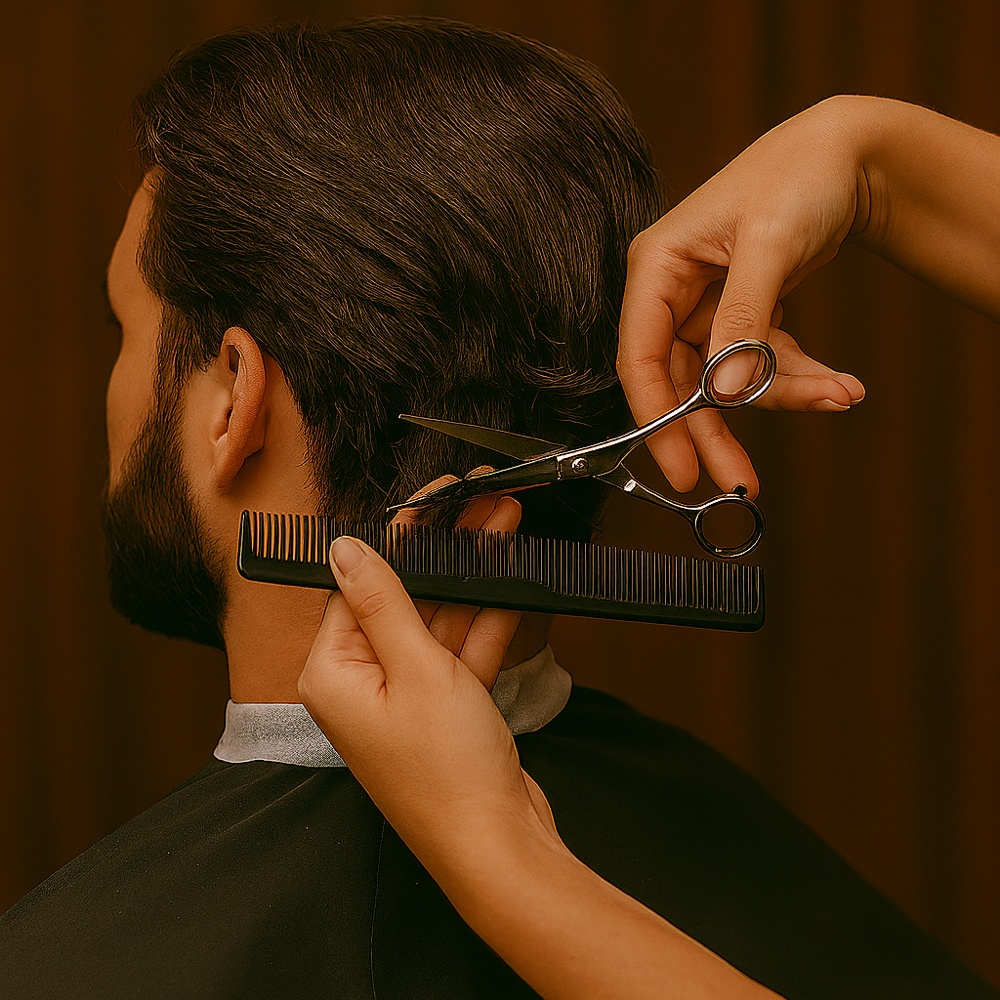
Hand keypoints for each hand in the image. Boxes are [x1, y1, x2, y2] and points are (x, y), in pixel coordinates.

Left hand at [297, 487, 558, 864]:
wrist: (498, 844)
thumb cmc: (445, 772)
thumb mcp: (415, 669)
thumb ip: (383, 601)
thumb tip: (345, 547)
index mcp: (334, 672)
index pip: (359, 584)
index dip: (400, 537)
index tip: (434, 499)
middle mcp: (364, 681)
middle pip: (404, 595)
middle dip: (448, 550)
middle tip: (482, 503)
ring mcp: (407, 695)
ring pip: (440, 618)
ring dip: (475, 575)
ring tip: (504, 522)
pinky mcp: (444, 707)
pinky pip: (461, 649)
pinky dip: (487, 619)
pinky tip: (511, 578)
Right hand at [618, 96, 867, 495]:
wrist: (850, 154)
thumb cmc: (799, 176)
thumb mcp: (769, 245)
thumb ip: (742, 320)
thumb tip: (724, 393)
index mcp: (657, 267)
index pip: (640, 358)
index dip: (657, 420)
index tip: (683, 469)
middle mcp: (672, 292)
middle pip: (680, 383)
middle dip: (715, 431)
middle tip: (739, 479)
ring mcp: (705, 308)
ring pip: (726, 381)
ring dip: (779, 397)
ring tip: (838, 394)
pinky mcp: (738, 317)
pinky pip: (758, 364)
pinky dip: (796, 377)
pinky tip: (838, 382)